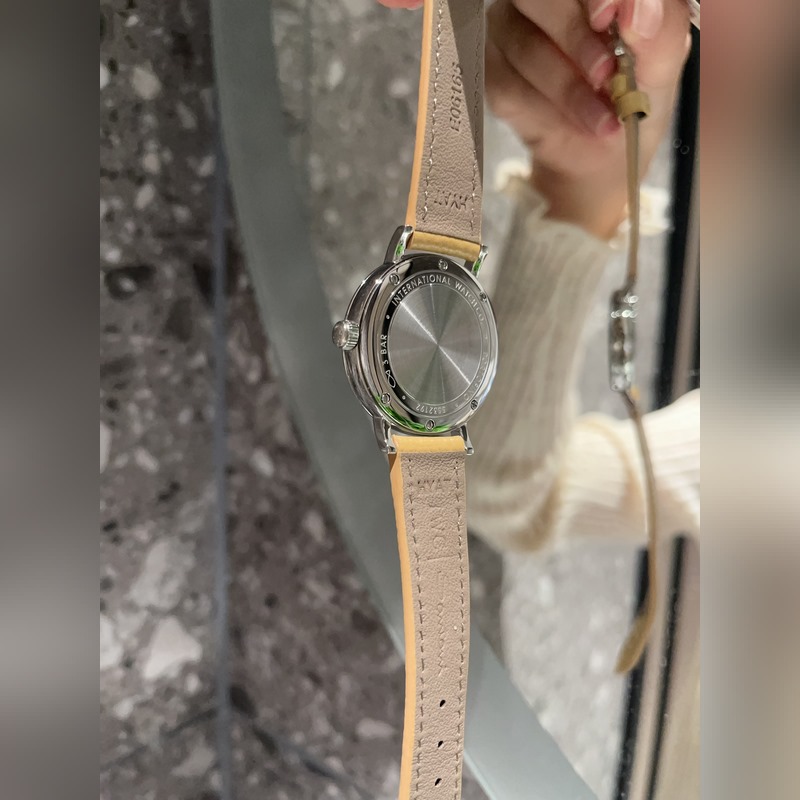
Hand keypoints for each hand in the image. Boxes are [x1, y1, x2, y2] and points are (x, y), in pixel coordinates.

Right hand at [486, 0, 690, 237]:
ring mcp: (509, 32)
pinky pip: (509, 85)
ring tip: (603, 118)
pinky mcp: (493, 73)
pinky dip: (546, 111)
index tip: (608, 18)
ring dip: (568, 88)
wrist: (603, 155)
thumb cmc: (633, 96)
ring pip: (525, 46)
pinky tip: (574, 125)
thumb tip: (640, 10)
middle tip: (605, 74)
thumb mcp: (663, 64)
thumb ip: (661, 28)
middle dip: (573, 35)